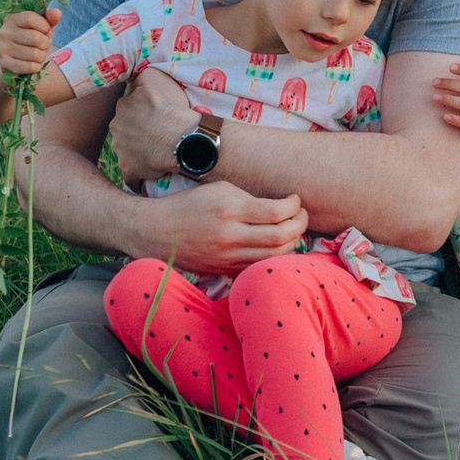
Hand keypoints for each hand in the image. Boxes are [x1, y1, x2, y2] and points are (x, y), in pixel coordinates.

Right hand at [0, 7, 60, 75]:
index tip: (46, 31)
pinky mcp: (4, 64)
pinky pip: (29, 67)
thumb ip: (50, 19)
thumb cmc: (32, 40)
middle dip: (45, 43)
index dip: (44, 26)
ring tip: (37, 55)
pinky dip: (36, 67)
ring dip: (41, 56)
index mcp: (11, 18)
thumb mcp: (42, 27)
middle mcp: (4, 32)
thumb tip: (57, 13)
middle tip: (43, 46)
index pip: (30, 18)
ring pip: (34, 54)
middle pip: (35, 37)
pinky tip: (33, 64)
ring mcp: (2, 48)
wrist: (16, 62)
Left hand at [107, 65, 196, 183]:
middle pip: (124, 130)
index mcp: (122, 108)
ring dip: (137, 152)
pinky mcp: (129, 169)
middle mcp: (116, 128)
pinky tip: (149, 176)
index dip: (142, 114)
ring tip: (157, 154)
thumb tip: (132, 80)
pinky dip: (138, 177)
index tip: (154, 119)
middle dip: (136, 133)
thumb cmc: (172, 111)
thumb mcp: (153, 81)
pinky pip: (132, 176)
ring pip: (127, 151)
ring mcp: (121, 150)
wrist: (183, 140)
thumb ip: (140, 78)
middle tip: (156, 135)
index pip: (128, 109)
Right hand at [139, 181, 308, 274]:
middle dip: (300, 224)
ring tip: (294, 229)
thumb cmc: (189, 205)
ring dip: (293, 242)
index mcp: (228, 210)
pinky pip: (260, 265)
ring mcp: (227, 256)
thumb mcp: (218, 190)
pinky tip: (280, 245)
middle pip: (280, 237)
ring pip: (274, 255)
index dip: (294, 206)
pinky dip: (276, 256)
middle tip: (302, 214)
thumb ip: (249, 197)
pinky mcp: (226, 270)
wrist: (157, 232)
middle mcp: (229, 236)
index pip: (275, 212)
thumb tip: (280, 207)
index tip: (295, 200)